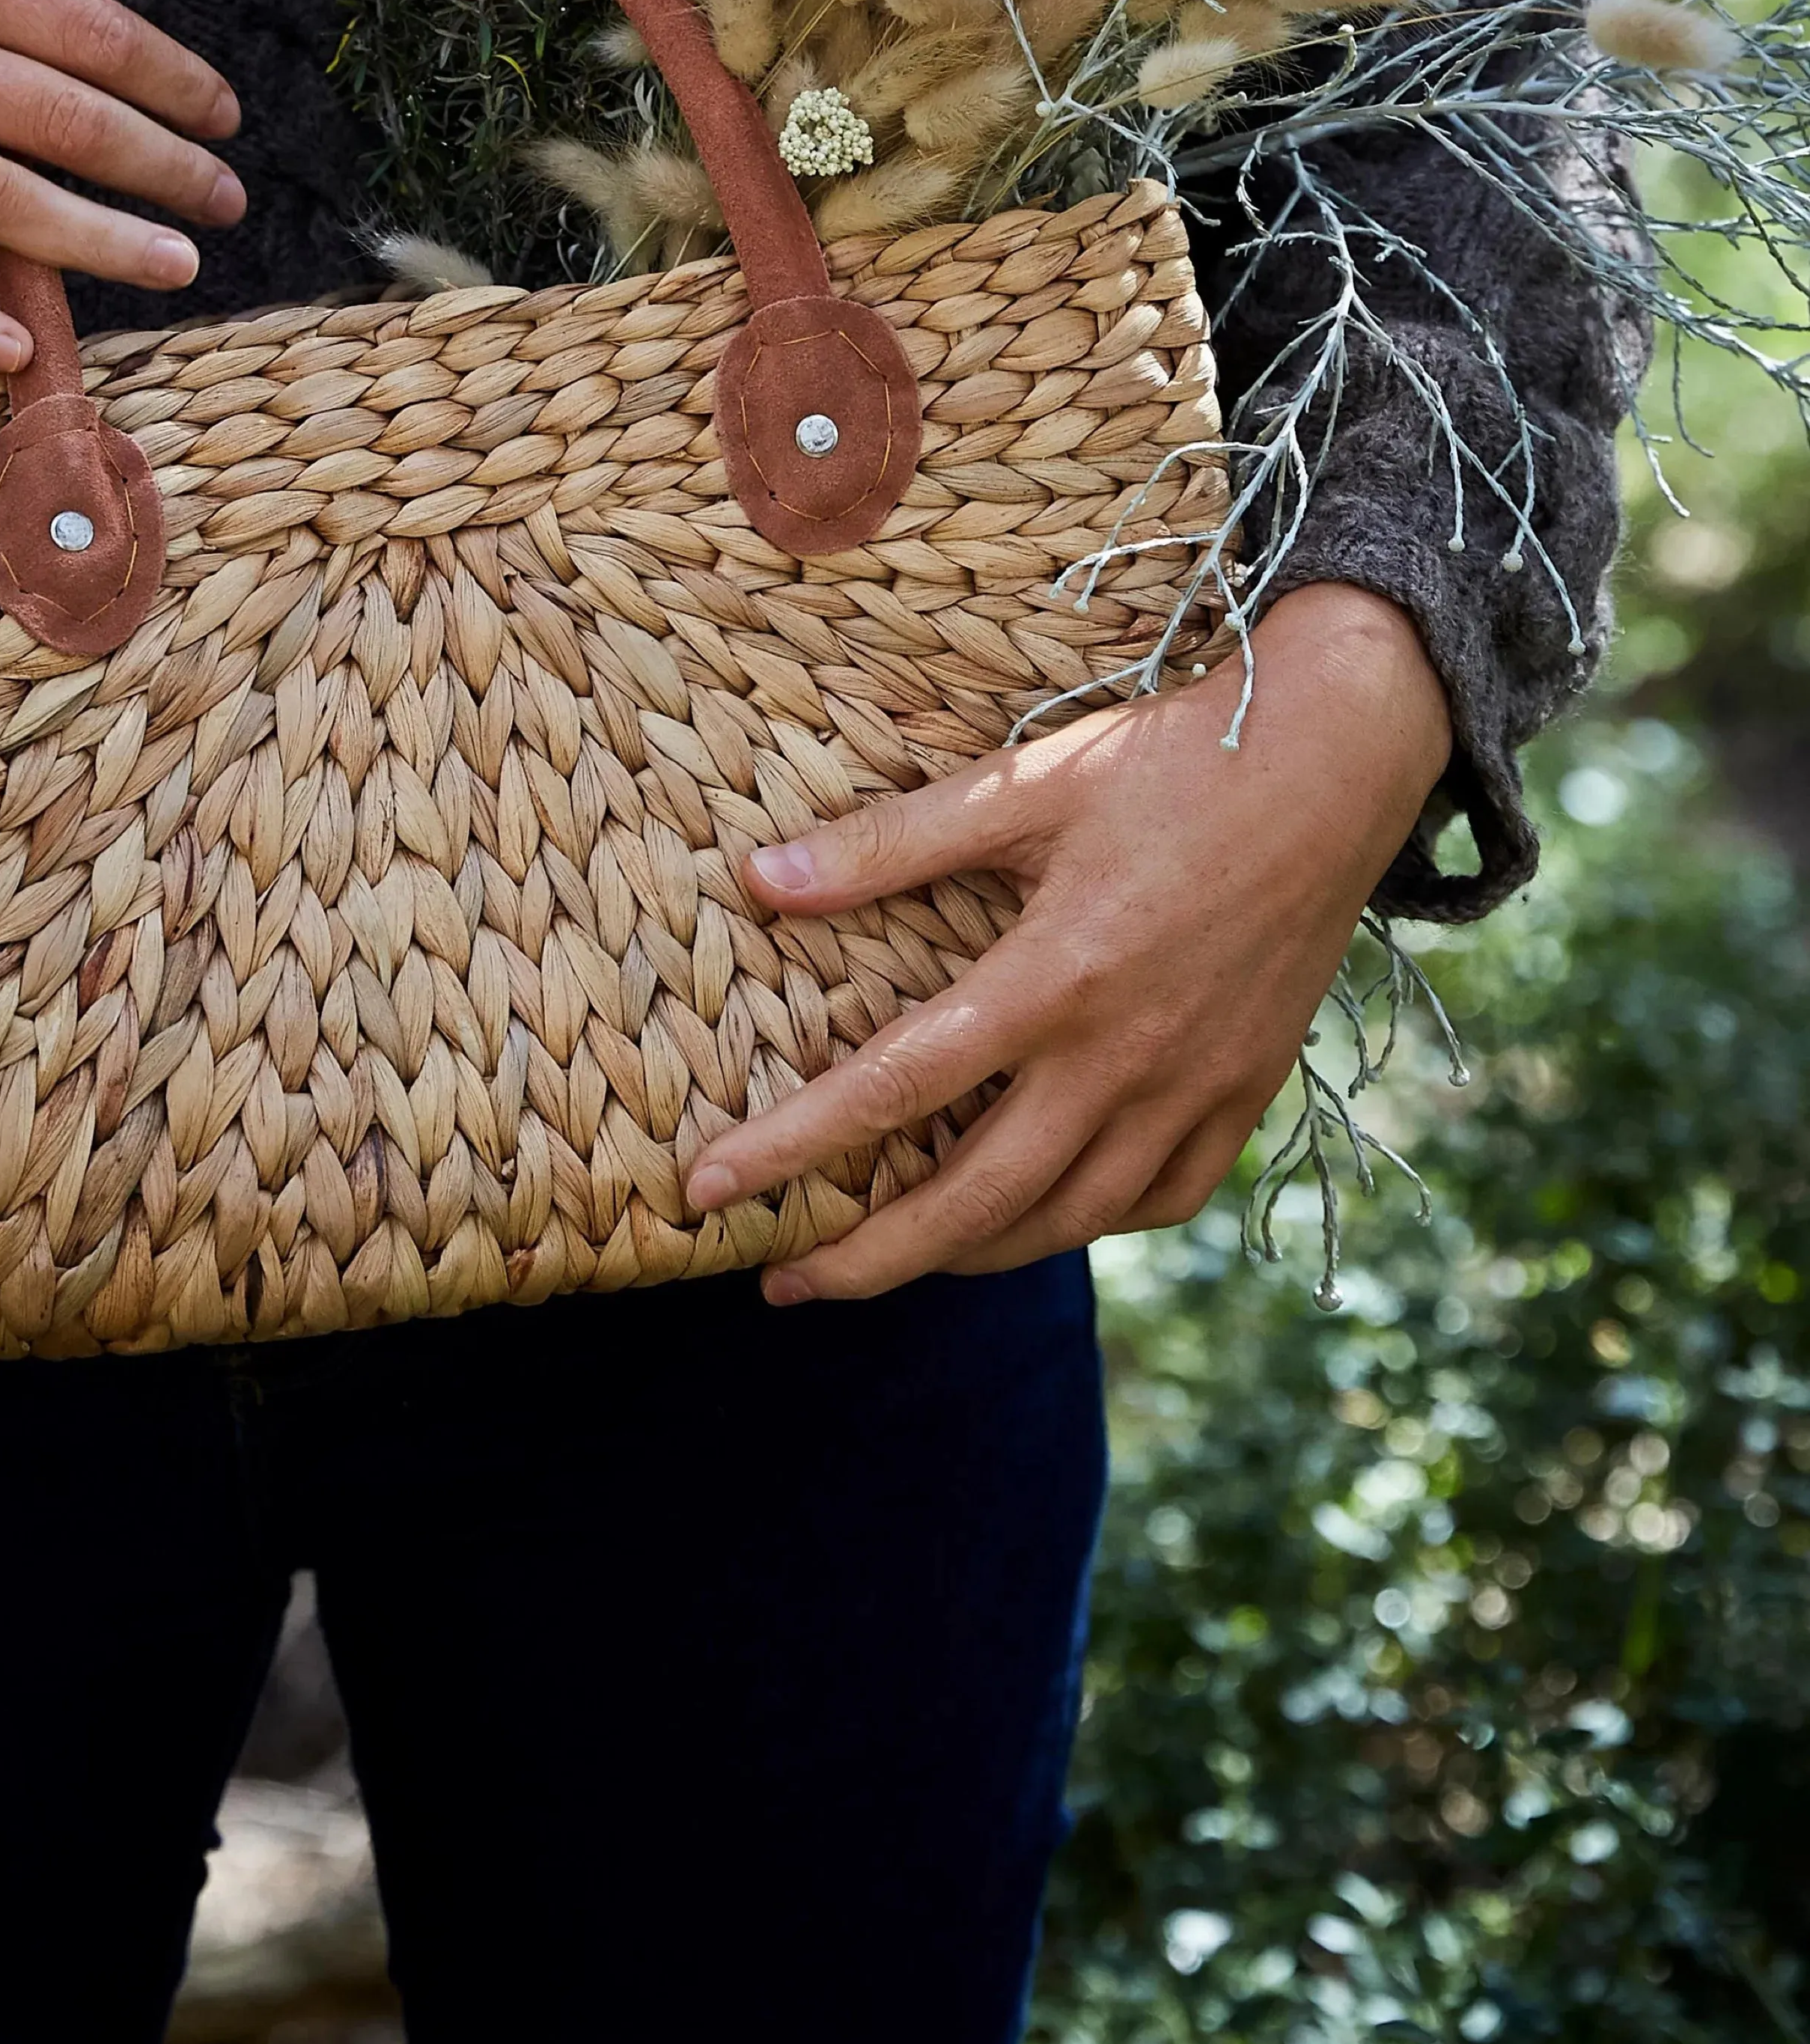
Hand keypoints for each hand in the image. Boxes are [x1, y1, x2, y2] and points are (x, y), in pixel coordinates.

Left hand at [685, 582, 1454, 1298]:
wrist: (1337, 759)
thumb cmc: (1168, 760)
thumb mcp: (1022, 785)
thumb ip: (890, 845)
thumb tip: (757, 881)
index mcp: (1054, 977)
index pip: (894, 1090)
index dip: (792, 1148)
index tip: (707, 1189)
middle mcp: (1124, 1056)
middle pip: (975, 1200)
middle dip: (870, 1257)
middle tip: (785, 1284)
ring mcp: (1194, 1087)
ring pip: (1068, 1219)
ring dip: (970, 1255)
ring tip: (895, 1260)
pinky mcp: (1246, 1092)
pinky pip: (1159, 1201)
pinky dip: (1086, 1223)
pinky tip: (1037, 1217)